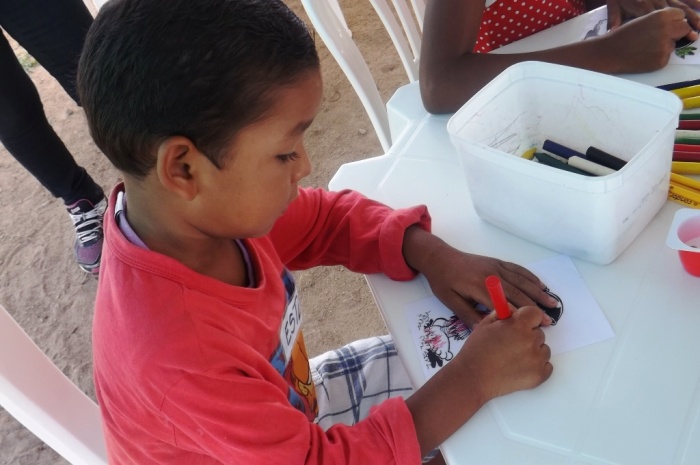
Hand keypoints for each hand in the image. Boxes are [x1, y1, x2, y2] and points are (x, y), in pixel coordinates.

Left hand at [401, 227, 557, 326]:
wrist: (439, 258)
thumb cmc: (443, 282)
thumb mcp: (451, 302)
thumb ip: (469, 316)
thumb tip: (487, 331)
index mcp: (480, 287)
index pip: (506, 303)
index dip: (522, 315)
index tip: (536, 325)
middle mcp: (492, 275)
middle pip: (518, 292)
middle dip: (535, 306)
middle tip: (550, 319)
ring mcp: (496, 267)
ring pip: (522, 280)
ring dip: (538, 291)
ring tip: (553, 303)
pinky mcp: (497, 262)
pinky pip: (517, 269)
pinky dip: (531, 277)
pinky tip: (541, 285)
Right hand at [454, 306, 552, 401]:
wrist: (473, 377)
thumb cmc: (476, 350)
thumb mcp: (484, 325)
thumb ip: (501, 313)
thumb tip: (513, 310)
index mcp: (518, 325)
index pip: (536, 313)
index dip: (528, 318)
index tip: (522, 323)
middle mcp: (531, 340)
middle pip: (539, 333)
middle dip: (527, 336)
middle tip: (511, 344)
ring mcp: (537, 359)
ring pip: (543, 349)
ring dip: (533, 351)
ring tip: (514, 358)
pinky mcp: (540, 375)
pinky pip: (547, 366)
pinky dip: (537, 367)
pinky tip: (521, 368)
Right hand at [600, 8, 695, 72]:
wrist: (609, 53)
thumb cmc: (624, 35)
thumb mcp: (644, 20)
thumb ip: (662, 21)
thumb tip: (676, 26)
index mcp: (662, 16)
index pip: (680, 16)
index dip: (674, 21)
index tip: (667, 26)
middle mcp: (667, 30)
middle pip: (684, 29)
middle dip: (675, 33)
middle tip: (660, 38)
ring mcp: (665, 47)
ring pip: (673, 45)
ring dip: (664, 46)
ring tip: (645, 48)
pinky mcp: (661, 61)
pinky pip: (666, 58)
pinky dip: (657, 58)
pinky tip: (643, 56)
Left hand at [606, 0, 699, 33]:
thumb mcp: (614, 6)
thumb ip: (614, 20)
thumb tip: (612, 33)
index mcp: (643, 6)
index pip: (658, 19)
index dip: (669, 28)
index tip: (679, 37)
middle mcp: (655, 0)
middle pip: (673, 14)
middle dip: (685, 24)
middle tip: (695, 34)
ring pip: (679, 5)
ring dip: (691, 15)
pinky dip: (691, 0)